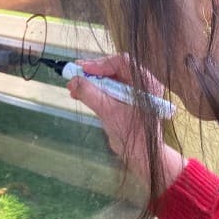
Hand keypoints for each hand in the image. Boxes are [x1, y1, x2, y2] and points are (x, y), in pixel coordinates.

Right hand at [68, 54, 184, 194]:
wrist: (140, 155)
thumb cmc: (131, 133)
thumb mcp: (108, 111)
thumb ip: (90, 94)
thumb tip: (73, 81)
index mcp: (145, 83)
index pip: (122, 63)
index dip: (101, 64)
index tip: (83, 70)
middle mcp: (140, 85)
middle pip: (114, 69)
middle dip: (92, 72)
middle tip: (74, 73)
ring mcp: (131, 93)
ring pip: (107, 79)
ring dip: (89, 82)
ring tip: (72, 86)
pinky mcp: (123, 102)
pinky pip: (106, 90)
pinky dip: (92, 91)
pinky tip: (78, 94)